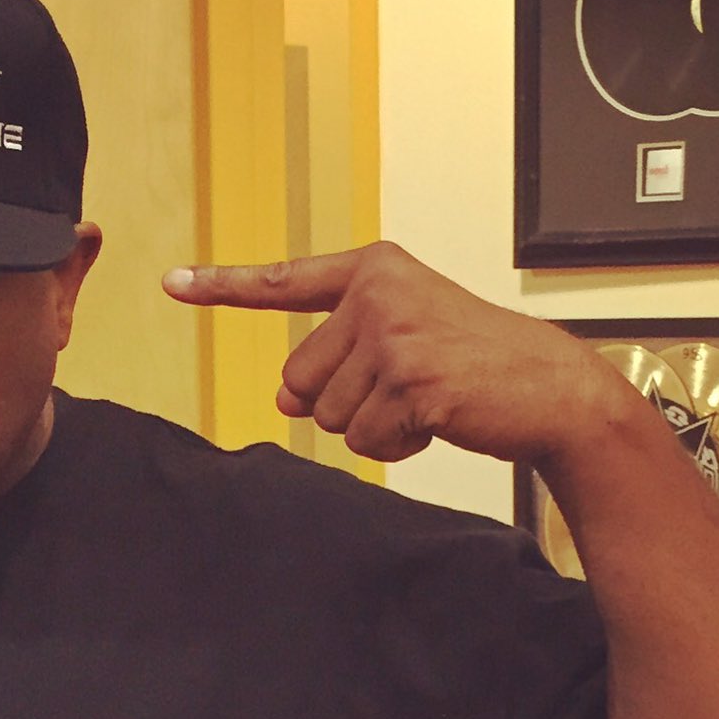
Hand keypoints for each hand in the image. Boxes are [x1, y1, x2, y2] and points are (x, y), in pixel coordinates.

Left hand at [162, 241, 623, 465]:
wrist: (546, 388)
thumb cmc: (473, 365)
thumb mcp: (400, 344)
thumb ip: (338, 358)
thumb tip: (283, 400)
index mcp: (373, 271)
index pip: (284, 282)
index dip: (223, 287)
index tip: (173, 283)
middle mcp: (377, 293)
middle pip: (300, 379)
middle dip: (342, 404)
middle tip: (403, 391)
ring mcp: (394, 334)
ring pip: (330, 416)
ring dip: (372, 429)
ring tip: (425, 404)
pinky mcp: (411, 379)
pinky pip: (364, 440)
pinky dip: (396, 447)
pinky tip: (436, 422)